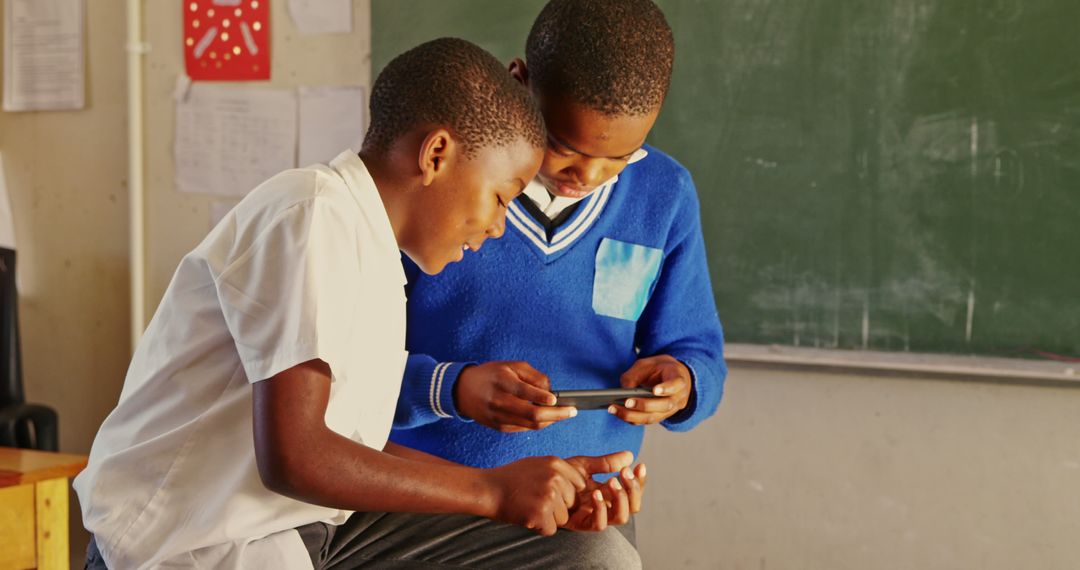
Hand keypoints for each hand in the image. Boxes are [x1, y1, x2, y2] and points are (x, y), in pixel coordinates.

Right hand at [455, 361, 576, 431]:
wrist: (463, 391)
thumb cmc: (492, 375)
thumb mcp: (512, 366)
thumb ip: (533, 376)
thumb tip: (551, 392)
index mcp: (502, 382)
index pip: (525, 392)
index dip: (543, 398)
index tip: (557, 399)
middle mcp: (499, 401)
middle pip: (532, 414)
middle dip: (556, 414)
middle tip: (572, 411)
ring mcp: (499, 417)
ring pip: (531, 425)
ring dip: (551, 421)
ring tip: (564, 413)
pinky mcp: (500, 427)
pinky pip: (525, 428)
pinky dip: (539, 423)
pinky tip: (548, 417)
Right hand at [484, 455, 587, 535]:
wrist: (487, 489)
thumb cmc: (511, 478)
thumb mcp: (537, 464)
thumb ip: (560, 471)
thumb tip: (583, 483)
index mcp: (556, 463)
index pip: (580, 484)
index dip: (566, 493)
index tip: (549, 492)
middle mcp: (555, 478)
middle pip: (572, 503)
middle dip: (557, 507)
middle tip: (534, 500)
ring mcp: (548, 495)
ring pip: (563, 518)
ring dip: (547, 518)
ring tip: (529, 506)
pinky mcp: (540, 513)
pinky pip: (551, 529)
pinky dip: (538, 528)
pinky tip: (525, 515)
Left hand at [563, 462, 647, 531]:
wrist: (537, 484)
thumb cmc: (559, 476)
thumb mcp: (584, 466)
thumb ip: (606, 463)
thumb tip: (630, 455)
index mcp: (609, 493)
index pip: (633, 491)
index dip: (640, 481)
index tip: (640, 465)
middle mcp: (606, 506)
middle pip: (633, 507)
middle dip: (633, 490)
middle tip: (624, 473)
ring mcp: (594, 516)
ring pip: (621, 518)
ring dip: (621, 500)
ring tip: (612, 481)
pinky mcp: (581, 524)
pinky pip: (599, 524)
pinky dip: (601, 509)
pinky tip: (596, 494)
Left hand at [610, 355, 691, 424]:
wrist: (672, 377)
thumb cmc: (660, 369)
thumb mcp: (648, 363)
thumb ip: (636, 374)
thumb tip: (624, 389)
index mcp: (679, 379)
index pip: (676, 384)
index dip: (667, 388)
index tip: (655, 390)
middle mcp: (678, 398)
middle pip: (664, 405)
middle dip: (644, 405)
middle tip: (626, 402)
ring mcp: (670, 410)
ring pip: (653, 417)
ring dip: (632, 415)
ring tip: (614, 408)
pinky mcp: (659, 417)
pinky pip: (645, 420)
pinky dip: (631, 418)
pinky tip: (616, 412)